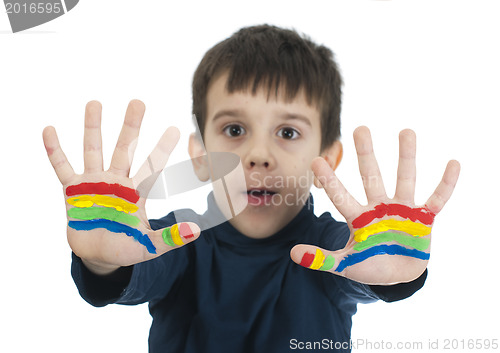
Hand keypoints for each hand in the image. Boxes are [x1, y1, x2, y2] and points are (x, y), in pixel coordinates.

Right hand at [43, 100, 200, 274]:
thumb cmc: (126, 248)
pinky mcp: (73, 191)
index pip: (152, 166)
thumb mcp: (150, 246)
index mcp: (137, 193)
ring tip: (95, 102)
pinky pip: (62, 167)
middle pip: (125, 149)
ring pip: (94, 150)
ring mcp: (94, 183)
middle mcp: (117, 182)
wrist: (99, 256)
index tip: (175, 128)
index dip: (162, 148)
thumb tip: (198, 231)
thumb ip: (171, 237)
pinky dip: (55, 150)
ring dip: (93, 128)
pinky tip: (49, 129)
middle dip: (131, 127)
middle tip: (138, 102)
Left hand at [290, 126, 459, 284]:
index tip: (316, 160)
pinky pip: (437, 198)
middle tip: (360, 128)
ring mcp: (402, 210)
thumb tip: (293, 253)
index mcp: (358, 218)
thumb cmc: (369, 266)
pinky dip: (446, 184)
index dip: (330, 180)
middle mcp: (379, 207)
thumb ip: (322, 259)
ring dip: (406, 157)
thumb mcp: (345, 265)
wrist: (397, 276)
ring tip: (406, 131)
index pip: (340, 196)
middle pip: (371, 176)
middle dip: (366, 153)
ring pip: (404, 178)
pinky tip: (453, 163)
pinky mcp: (424, 218)